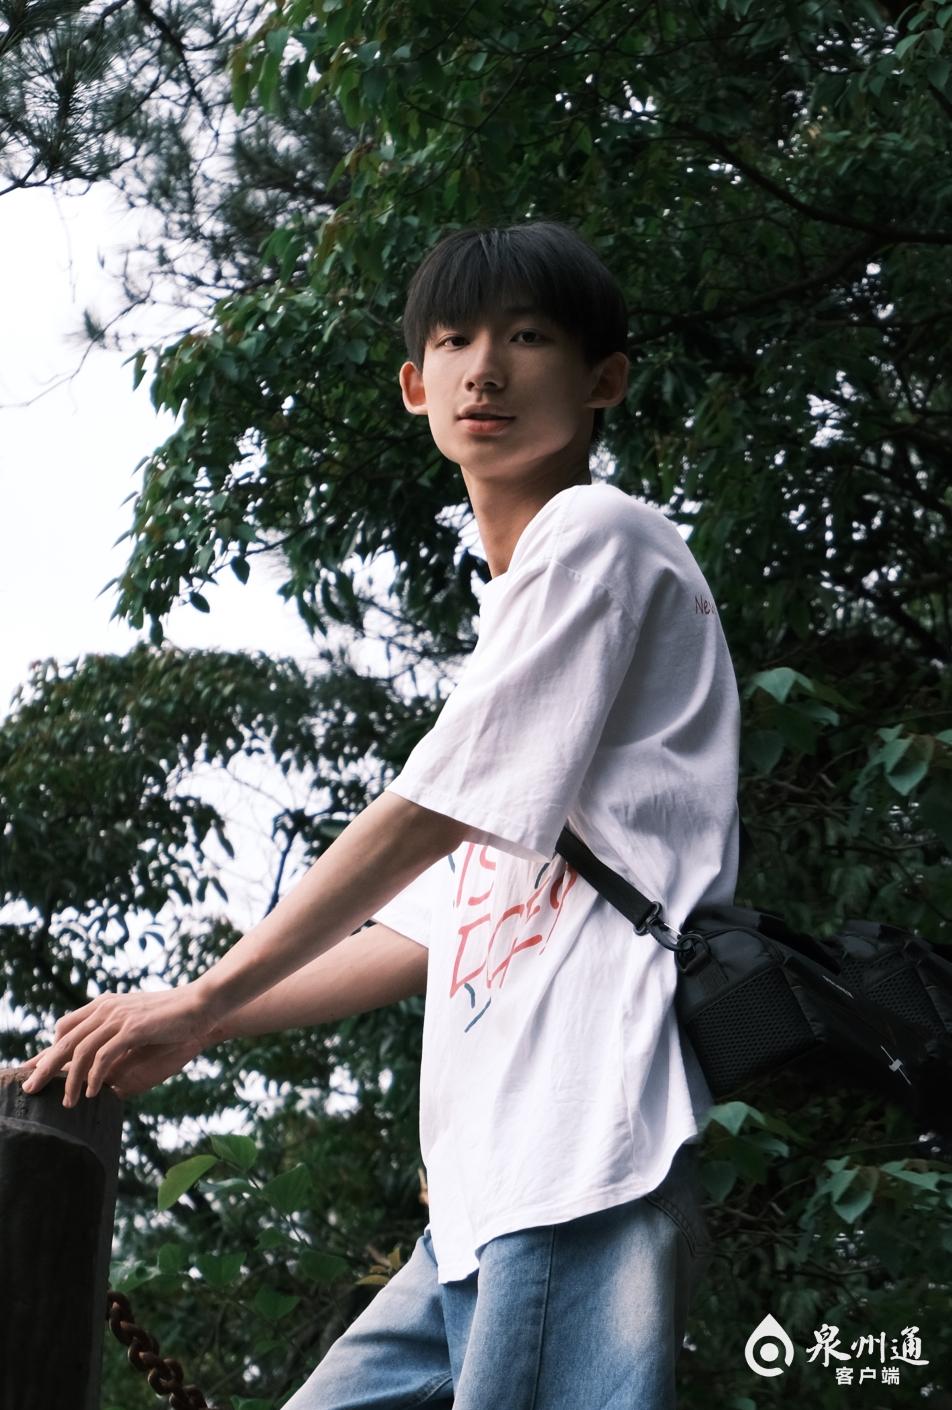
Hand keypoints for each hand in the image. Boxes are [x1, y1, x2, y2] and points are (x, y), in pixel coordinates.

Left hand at [21, 982, 220, 1106]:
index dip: (50, 1050)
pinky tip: (93, 1092)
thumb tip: (102, 1063)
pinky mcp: (133, 1028)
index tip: (38, 1070)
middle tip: (31, 1089)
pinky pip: (103, 1055)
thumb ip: (116, 1036)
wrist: (202, 1005)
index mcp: (105, 1005)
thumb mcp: (138, 1024)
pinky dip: (94, 1076)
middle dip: (44, 1066)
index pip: (65, 1027)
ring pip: (80, 1051)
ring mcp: (119, 1016)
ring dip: (71, 1080)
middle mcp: (106, 1008)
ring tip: (68, 1102)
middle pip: (64, 1040)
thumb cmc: (174, 1018)